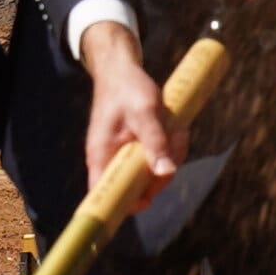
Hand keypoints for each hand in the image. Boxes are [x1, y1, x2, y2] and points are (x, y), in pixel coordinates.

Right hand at [79, 26, 183, 200]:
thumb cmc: (127, 88)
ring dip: (171, 153)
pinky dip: (171, 145)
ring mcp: (125, 154)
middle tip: (173, 139)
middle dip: (162, 170)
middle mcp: (111, 160)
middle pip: (138, 187)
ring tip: (173, 126)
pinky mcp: (137, 148)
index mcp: (102, 156)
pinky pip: (158, 158)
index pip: (106, 195)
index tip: (148, 200)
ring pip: (154, 172)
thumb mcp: (144, 112)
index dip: (124, 205)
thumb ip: (155, 142)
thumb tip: (166, 172)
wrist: (122, 69)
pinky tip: (172, 126)